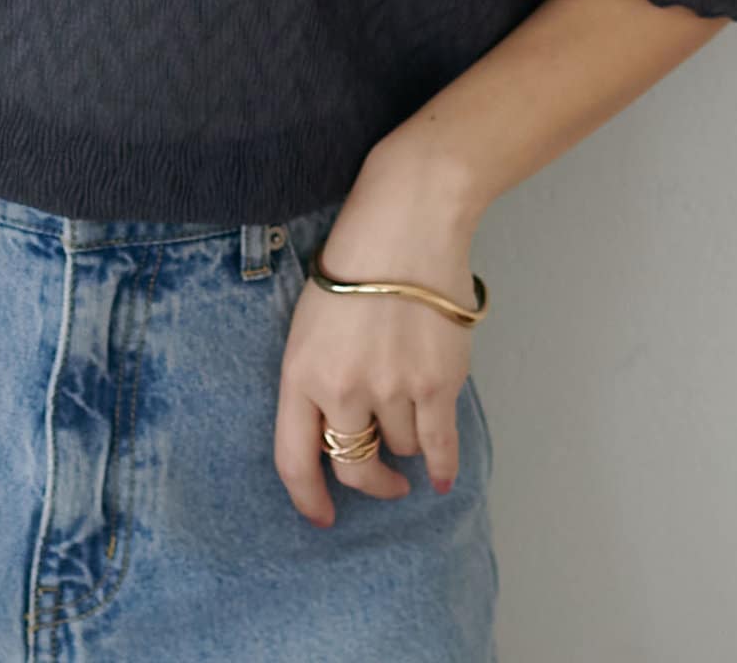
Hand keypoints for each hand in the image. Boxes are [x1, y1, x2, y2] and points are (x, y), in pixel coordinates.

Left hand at [273, 142, 481, 525]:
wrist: (405, 220)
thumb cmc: (355, 260)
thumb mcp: (310, 320)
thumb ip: (318, 376)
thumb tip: (337, 429)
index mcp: (299, 371)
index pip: (293, 459)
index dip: (308, 497)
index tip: (322, 516)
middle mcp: (342, 388)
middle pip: (352, 465)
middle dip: (369, 482)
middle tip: (382, 482)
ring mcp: (392, 388)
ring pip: (401, 448)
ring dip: (407, 443)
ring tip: (411, 415)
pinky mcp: (438, 383)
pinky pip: (439, 445)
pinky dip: (443, 466)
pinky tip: (441, 476)